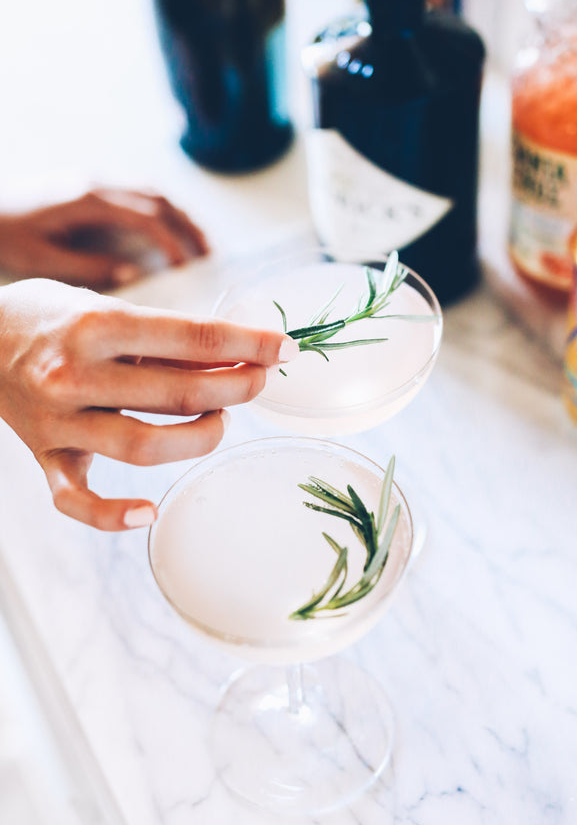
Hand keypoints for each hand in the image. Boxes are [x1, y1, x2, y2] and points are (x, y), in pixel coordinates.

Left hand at [0, 187, 208, 289]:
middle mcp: (95, 183)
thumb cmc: (2, 235)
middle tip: (210, 258)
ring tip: (200, 247)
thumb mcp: (40, 259)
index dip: (173, 244)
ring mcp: (93, 181)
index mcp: (86, 199)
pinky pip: (137, 194)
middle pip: (159, 199)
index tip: (188, 270)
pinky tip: (168, 234)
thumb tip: (133, 273)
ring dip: (180, 218)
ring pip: (152, 193)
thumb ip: (88, 267)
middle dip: (189, 228)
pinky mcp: (89, 186)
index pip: (147, 218)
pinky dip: (161, 213)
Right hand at [0, 279, 297, 530]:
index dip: (247, 345)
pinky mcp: (45, 458)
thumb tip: (236, 356)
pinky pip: (76, 501)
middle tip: (259, 383)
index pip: (191, 338)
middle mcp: (73, 375)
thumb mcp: (106, 308)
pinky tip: (149, 513)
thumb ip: (164, 337)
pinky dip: (113, 515)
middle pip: (178, 394)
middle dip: (236, 390)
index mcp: (95, 326)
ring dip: (200, 439)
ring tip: (220, 423)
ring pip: (145, 447)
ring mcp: (57, 422)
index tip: (284, 348)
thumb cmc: (53, 318)